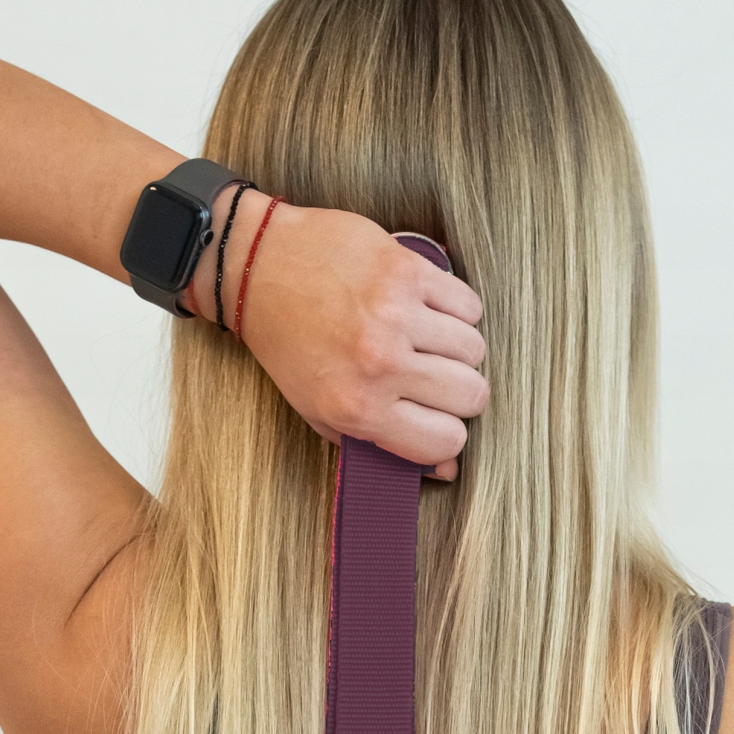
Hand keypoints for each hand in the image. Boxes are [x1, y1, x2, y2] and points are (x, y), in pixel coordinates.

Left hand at [191, 193, 486, 479]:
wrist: (259, 268)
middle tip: (435, 378)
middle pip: (471, 395)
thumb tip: (446, 466)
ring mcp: (397, 313)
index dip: (448, 431)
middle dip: (460, 393)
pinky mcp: (408, 270)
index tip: (437, 417)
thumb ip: (382, 445)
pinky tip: (431, 311)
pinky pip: (468, 304)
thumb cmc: (290, 346)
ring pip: (474, 349)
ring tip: (429, 341)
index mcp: (358, 408)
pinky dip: (458, 311)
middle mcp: (381, 363)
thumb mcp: (321, 413)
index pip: (447, 440)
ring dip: (459, 350)